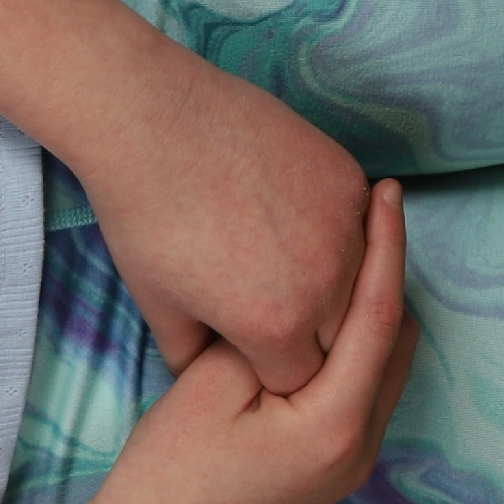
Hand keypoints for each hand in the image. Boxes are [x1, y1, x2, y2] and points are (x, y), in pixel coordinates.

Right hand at [72, 179, 417, 503]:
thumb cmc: (168, 473)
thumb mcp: (208, 386)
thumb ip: (266, 336)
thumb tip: (300, 301)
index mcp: (337, 424)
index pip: (379, 317)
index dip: (387, 248)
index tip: (388, 194)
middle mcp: (361, 447)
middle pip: (398, 341)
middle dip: (389, 274)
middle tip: (368, 213)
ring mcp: (348, 464)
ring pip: (384, 367)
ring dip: (373, 310)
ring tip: (349, 251)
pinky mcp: (327, 470)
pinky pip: (361, 391)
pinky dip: (355, 346)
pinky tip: (322, 315)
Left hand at [80, 59, 376, 393]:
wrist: (152, 123)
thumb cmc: (144, 218)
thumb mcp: (158, 306)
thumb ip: (193, 358)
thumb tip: (211, 379)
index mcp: (275, 326)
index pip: (298, 381)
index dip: (271, 369)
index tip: (247, 348)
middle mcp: (324, 284)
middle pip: (339, 340)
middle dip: (306, 334)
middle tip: (259, 300)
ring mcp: (344, 228)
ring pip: (359, 283)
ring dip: (330, 285)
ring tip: (275, 259)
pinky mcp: (348, 180)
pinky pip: (359, 226)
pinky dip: (336, 232)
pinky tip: (291, 217)